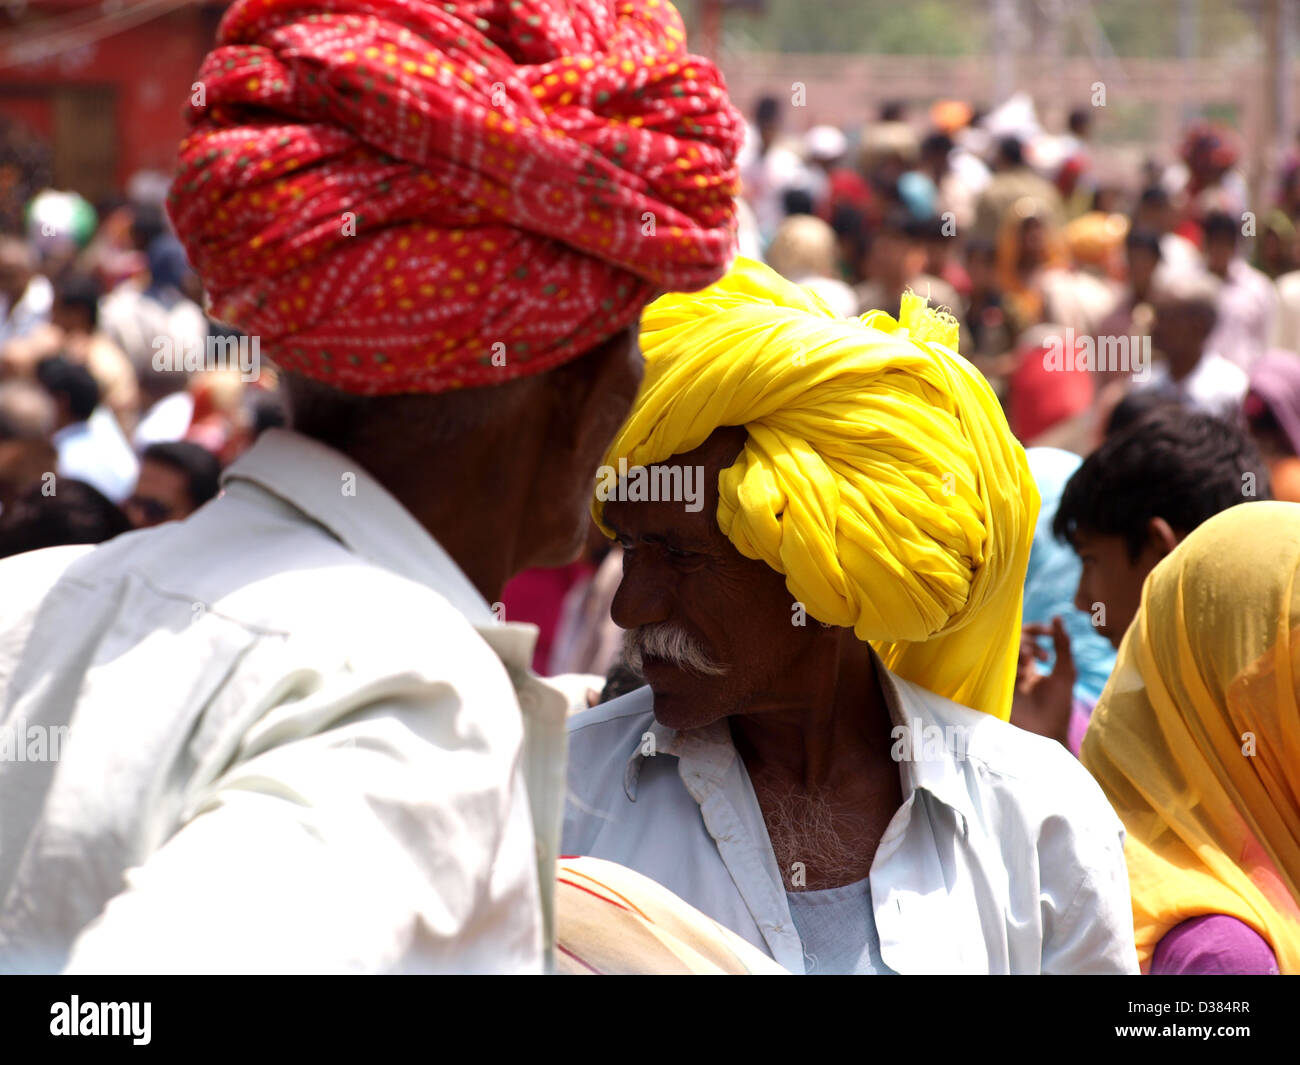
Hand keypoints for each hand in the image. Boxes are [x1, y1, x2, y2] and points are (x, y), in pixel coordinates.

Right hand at [1010, 616, 1075, 747]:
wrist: (1047, 733)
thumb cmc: (1059, 705)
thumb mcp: (1066, 672)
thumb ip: (1063, 644)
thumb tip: (1058, 617)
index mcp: (1030, 665)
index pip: (1027, 638)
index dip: (1037, 630)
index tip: (1050, 632)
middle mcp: (1015, 668)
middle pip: (1014, 640)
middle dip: (1029, 639)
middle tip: (1043, 654)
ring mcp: (1005, 675)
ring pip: (1006, 648)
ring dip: (1022, 649)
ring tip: (1033, 660)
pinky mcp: (997, 684)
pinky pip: (997, 662)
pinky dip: (1012, 659)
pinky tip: (1024, 667)